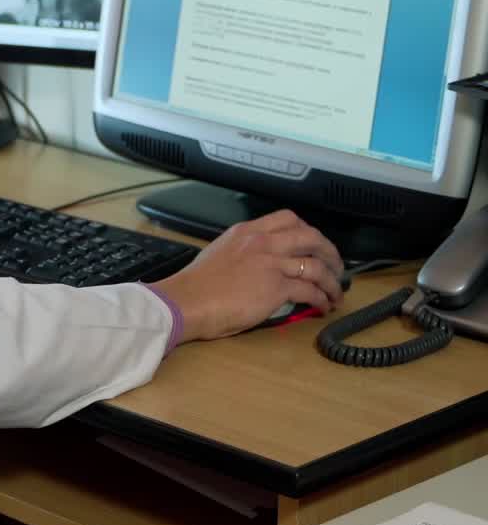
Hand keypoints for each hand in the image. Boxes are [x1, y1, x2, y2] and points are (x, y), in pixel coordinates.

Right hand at [152, 210, 344, 341]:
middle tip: (335, 266)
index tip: (314, 244)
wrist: (188, 299)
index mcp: (247, 231)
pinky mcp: (276, 287)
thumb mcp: (222, 252)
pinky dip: (322, 298)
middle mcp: (262, 242)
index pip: (288, 219)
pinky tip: (323, 306)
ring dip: (332, 280)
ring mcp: (271, 263)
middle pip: (310, 237)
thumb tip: (261, 265)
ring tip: (335, 292)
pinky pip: (311, 289)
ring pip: (316, 265)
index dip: (308, 230)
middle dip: (329, 252)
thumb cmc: (198, 283)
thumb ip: (245, 251)